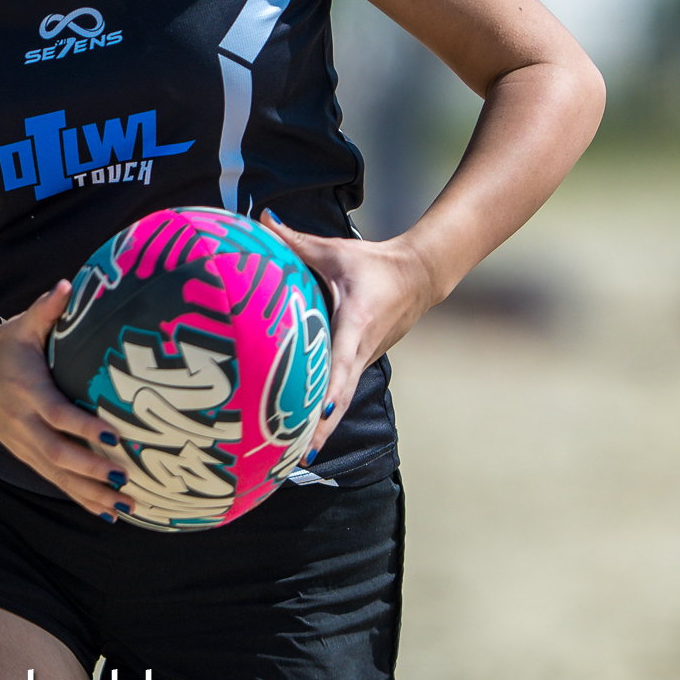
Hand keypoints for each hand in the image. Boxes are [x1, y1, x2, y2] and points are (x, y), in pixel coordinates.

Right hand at [0, 282, 131, 519]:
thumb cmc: (3, 346)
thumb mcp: (21, 326)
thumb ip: (47, 310)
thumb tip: (67, 285)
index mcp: (27, 391)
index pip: (57, 414)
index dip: (85, 428)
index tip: (116, 437)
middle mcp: (24, 423)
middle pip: (59, 454)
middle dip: (93, 469)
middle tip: (126, 478)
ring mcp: (24, 444)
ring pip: (59, 475)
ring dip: (93, 493)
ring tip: (127, 506)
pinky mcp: (26, 455)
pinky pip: (55, 481)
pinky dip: (81, 498)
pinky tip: (108, 513)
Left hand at [258, 212, 437, 457]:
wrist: (419, 276)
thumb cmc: (372, 263)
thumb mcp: (333, 249)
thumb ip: (295, 240)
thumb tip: (259, 219)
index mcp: (356, 322)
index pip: (344, 359)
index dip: (332, 385)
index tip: (320, 411)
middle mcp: (362, 348)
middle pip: (341, 395)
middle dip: (321, 426)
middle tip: (298, 456)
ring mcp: (365, 359)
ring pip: (342, 400)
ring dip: (323, 428)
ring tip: (295, 459)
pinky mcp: (362, 362)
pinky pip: (342, 392)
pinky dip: (326, 415)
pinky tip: (304, 436)